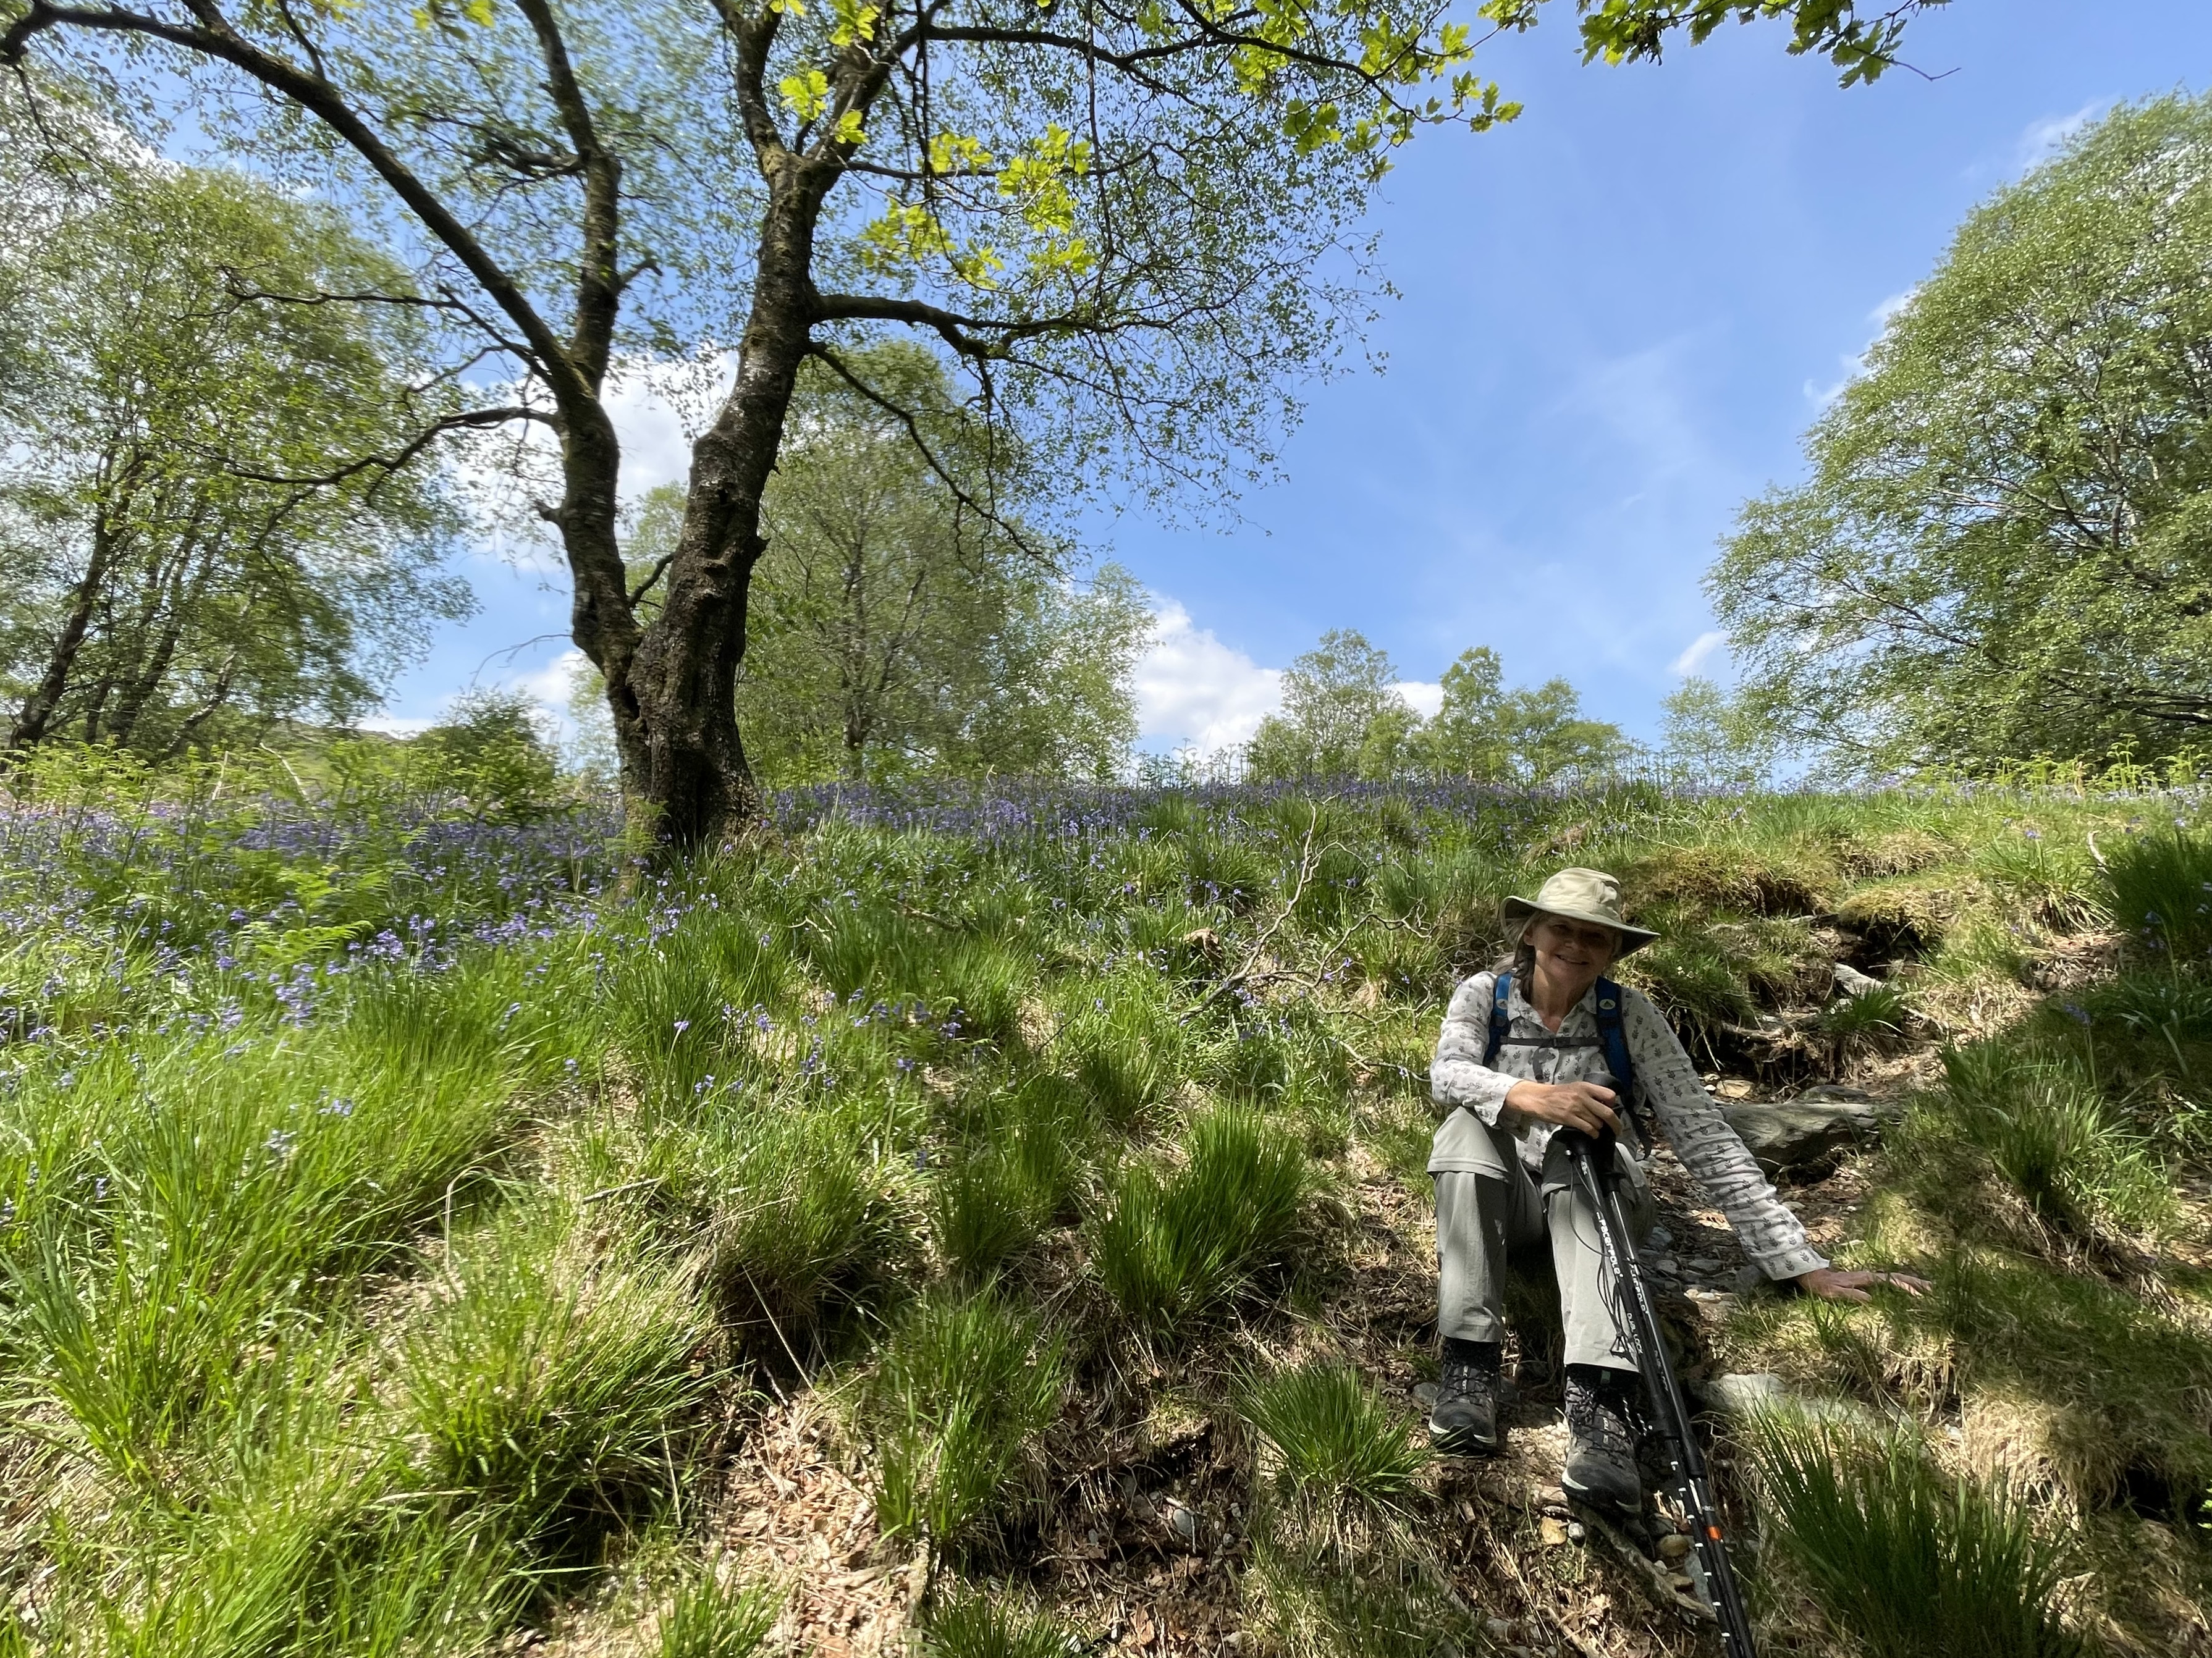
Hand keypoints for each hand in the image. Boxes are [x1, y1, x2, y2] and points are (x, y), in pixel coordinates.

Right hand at [1504, 1078, 1619, 1136]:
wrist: (1538, 1098)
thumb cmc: (1555, 1094)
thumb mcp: (1575, 1087)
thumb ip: (1590, 1093)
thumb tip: (1605, 1104)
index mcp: (1585, 1087)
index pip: (1609, 1095)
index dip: (1613, 1104)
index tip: (1612, 1109)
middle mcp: (1582, 1096)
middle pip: (1607, 1112)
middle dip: (1615, 1124)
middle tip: (1618, 1129)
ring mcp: (1576, 1108)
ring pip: (1598, 1123)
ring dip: (1600, 1129)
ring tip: (1596, 1129)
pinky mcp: (1569, 1118)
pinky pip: (1588, 1129)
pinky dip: (1593, 1133)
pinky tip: (1592, 1134)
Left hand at [1794, 1266, 1931, 1303]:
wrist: (1812, 1276)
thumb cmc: (1822, 1287)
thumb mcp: (1834, 1293)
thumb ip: (1851, 1295)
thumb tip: (1870, 1299)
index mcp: (1865, 1278)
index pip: (1890, 1281)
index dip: (1905, 1287)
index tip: (1919, 1295)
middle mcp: (1870, 1275)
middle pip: (1898, 1277)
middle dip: (1916, 1283)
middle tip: (1934, 1290)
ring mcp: (1870, 1278)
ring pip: (1896, 1279)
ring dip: (1912, 1283)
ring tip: (1929, 1290)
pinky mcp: (1868, 1281)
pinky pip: (1890, 1283)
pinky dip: (1902, 1286)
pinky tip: (1910, 1292)